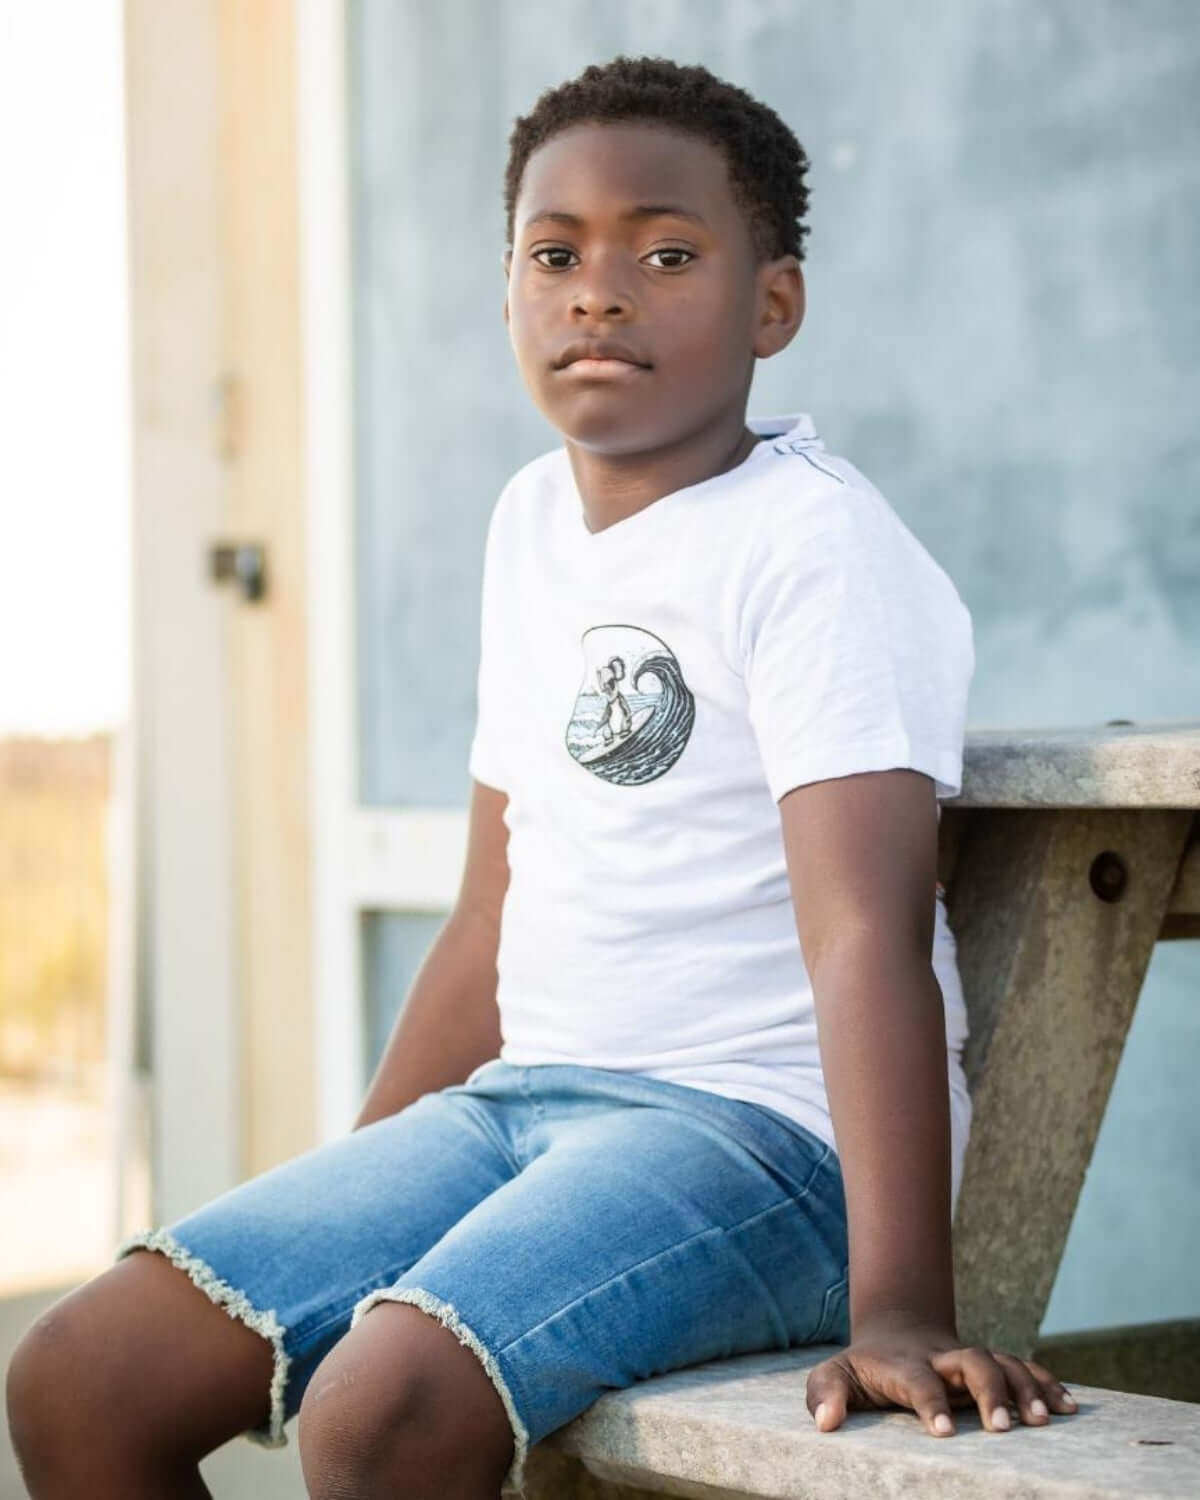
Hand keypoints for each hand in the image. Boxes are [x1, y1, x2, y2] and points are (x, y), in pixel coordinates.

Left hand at [805, 1317, 1078, 1436]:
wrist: (896, 1330)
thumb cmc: (863, 1368)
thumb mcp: (834, 1376)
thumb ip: (825, 1395)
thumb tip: (827, 1424)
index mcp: (902, 1364)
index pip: (917, 1379)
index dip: (930, 1401)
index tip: (944, 1431)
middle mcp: (941, 1357)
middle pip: (972, 1359)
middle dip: (989, 1389)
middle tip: (1002, 1427)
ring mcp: (969, 1357)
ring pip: (1003, 1360)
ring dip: (1026, 1387)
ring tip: (1045, 1421)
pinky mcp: (991, 1364)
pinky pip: (1024, 1366)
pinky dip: (1047, 1382)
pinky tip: (1069, 1407)